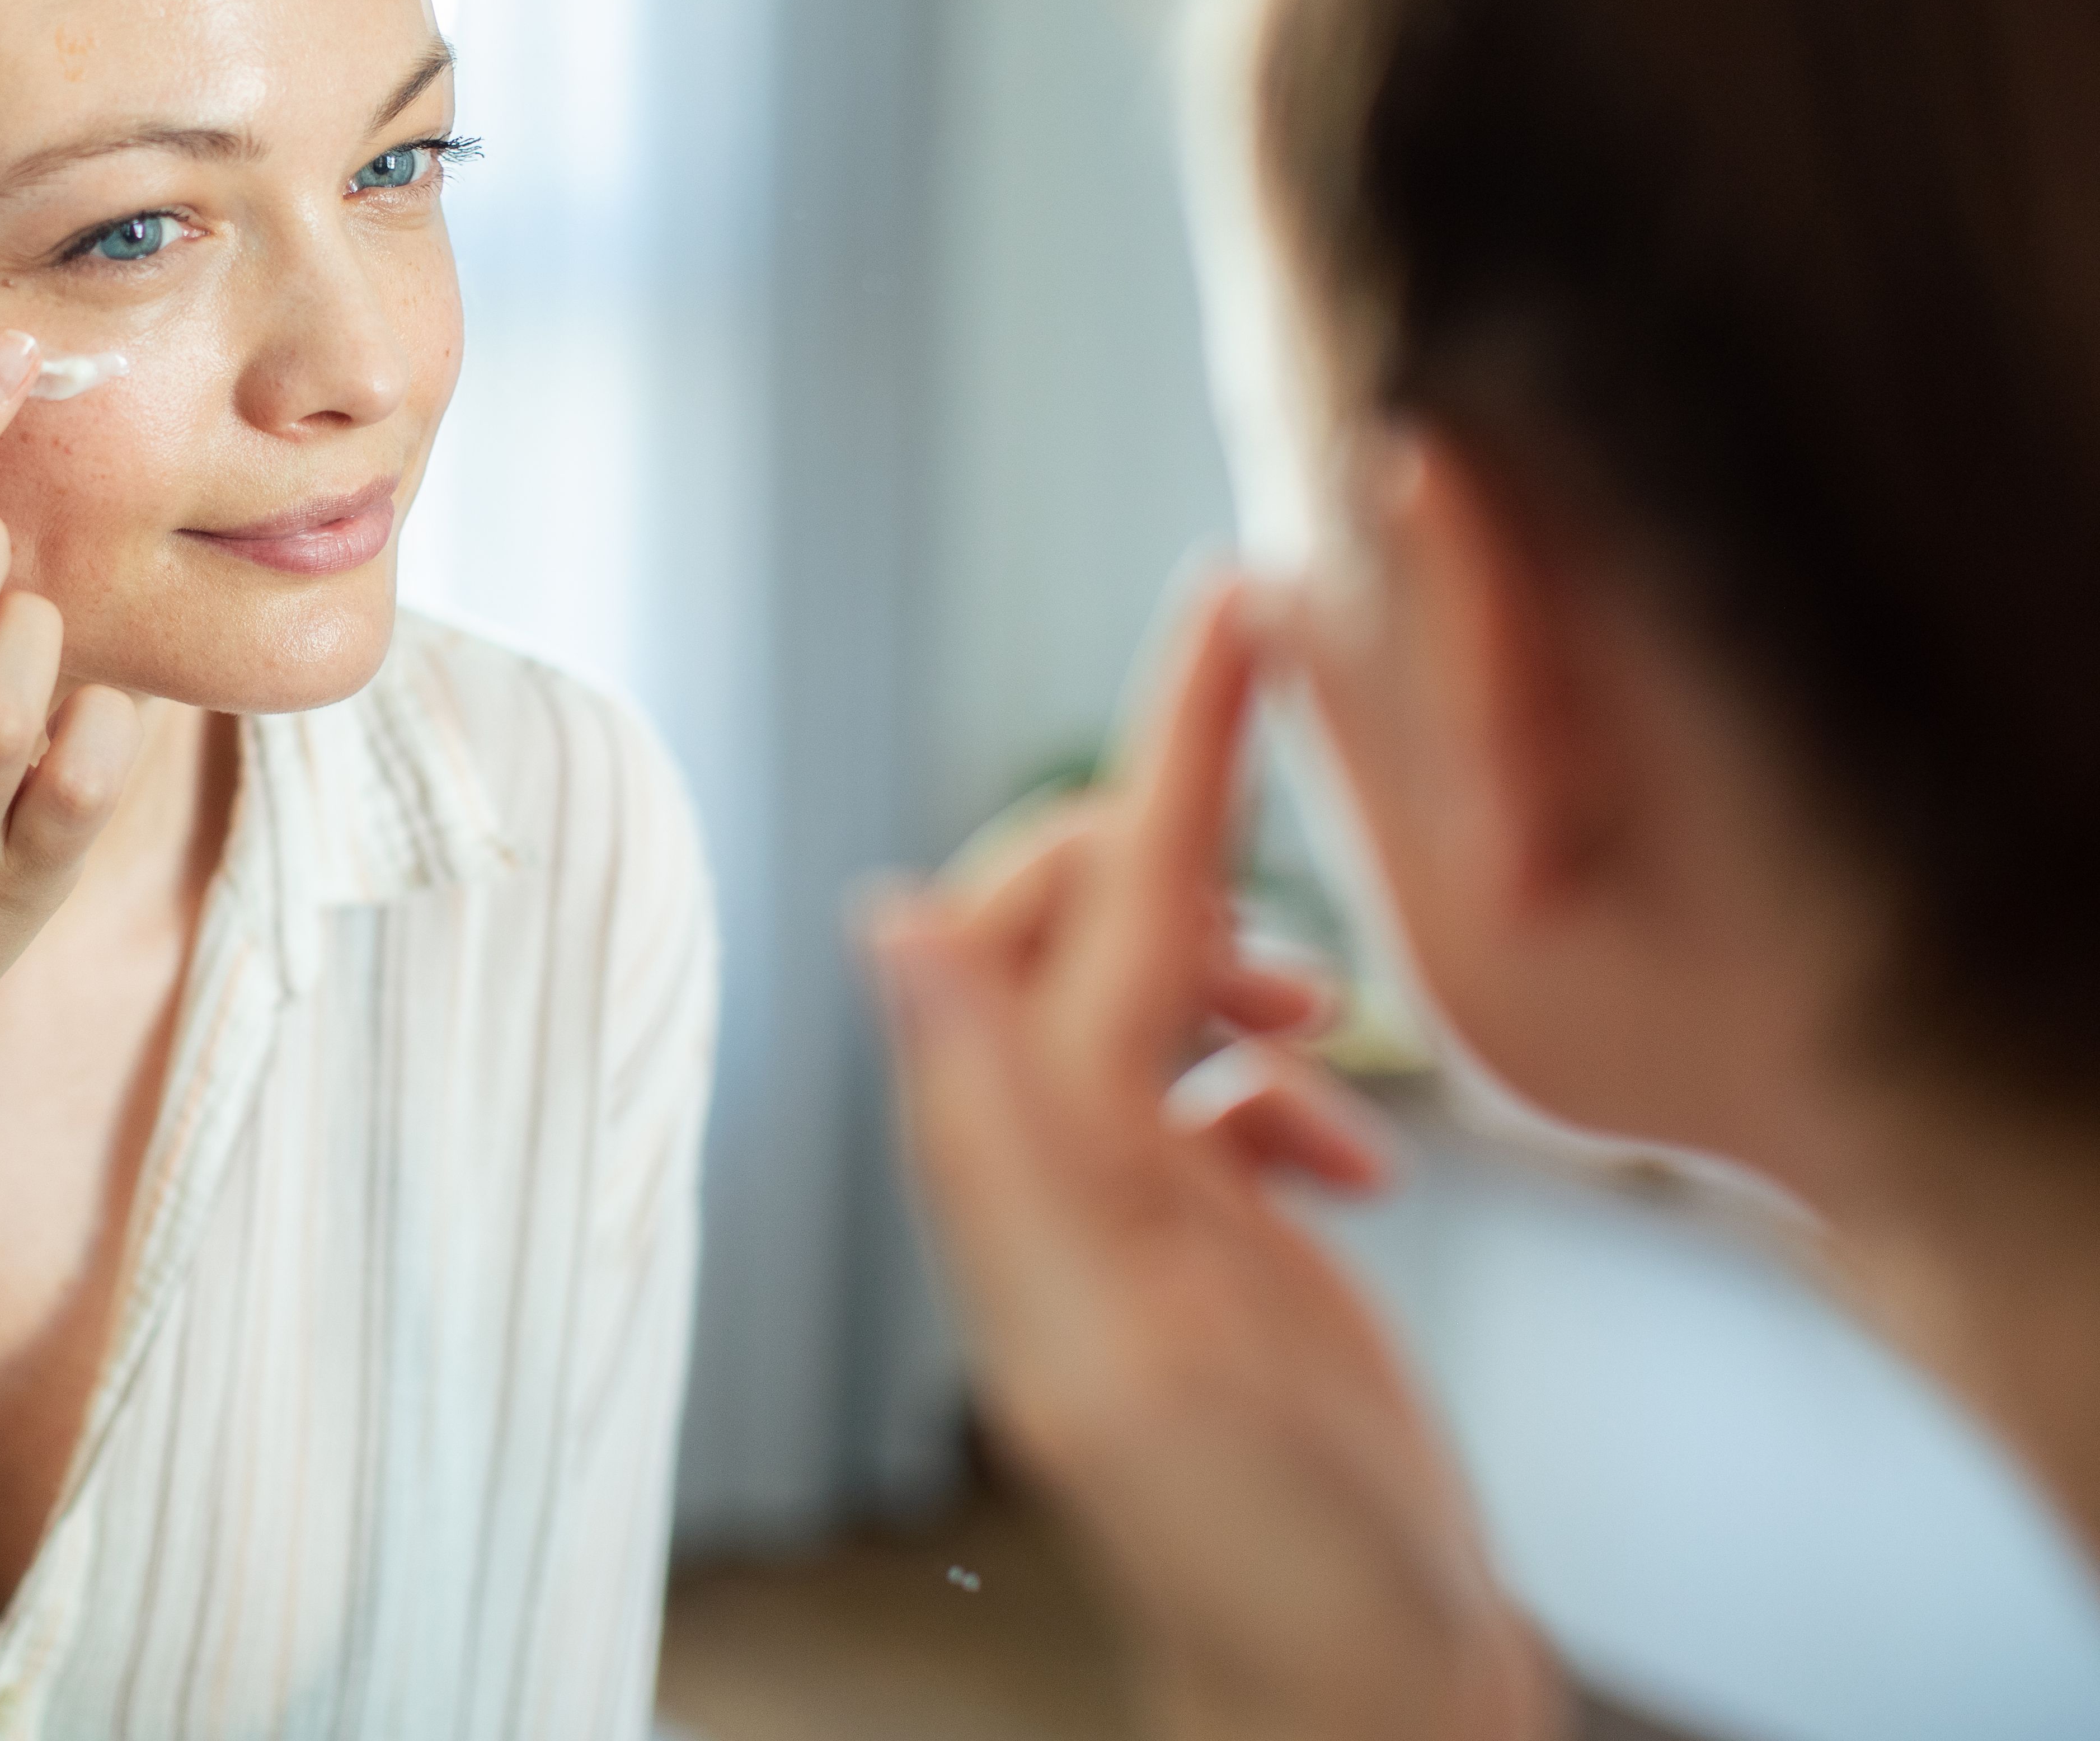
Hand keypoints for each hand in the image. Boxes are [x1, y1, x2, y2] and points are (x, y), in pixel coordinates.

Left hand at [863, 579, 1561, 1740]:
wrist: (1361, 1684)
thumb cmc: (1272, 1554)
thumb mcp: (1129, 1343)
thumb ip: (1005, 1133)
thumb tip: (886, 925)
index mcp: (1019, 1174)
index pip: (1058, 906)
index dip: (1153, 758)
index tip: (1232, 614)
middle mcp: (1046, 1174)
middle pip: (1068, 923)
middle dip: (1173, 861)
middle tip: (1289, 885)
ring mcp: (1121, 1206)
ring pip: (1137, 990)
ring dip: (1229, 964)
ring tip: (1321, 1026)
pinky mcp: (1198, 1245)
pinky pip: (1207, 1094)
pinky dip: (1279, 1086)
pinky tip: (1344, 1155)